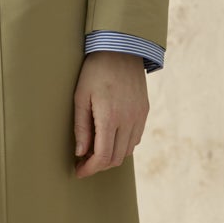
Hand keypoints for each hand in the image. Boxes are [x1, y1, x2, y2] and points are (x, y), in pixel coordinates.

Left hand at [73, 51, 148, 175]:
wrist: (121, 50)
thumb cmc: (95, 72)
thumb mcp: (80, 97)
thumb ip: (81, 127)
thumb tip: (81, 153)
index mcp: (110, 117)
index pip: (103, 156)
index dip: (90, 169)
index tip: (79, 172)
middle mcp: (129, 120)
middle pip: (116, 158)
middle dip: (98, 165)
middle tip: (83, 162)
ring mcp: (139, 117)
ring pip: (127, 151)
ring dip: (111, 156)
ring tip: (94, 150)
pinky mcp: (145, 112)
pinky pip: (135, 139)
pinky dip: (122, 145)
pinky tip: (109, 138)